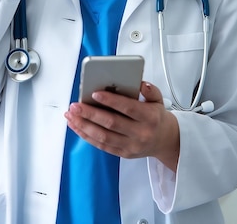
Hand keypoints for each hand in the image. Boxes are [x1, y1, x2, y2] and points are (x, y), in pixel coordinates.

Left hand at [64, 81, 179, 171]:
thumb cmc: (157, 117)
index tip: (95, 93)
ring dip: (84, 125)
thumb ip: (150, 90)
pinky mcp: (123, 153)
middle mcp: (140, 134)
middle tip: (75, 105)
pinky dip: (86, 136)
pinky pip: (102, 146)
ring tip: (71, 115)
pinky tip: (76, 126)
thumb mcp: (159, 100)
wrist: (165, 141)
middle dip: (90, 113)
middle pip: (111, 123)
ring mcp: (131, 146)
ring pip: (103, 137)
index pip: (128, 108)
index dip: (111, 101)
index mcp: (149, 118)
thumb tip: (141, 83)